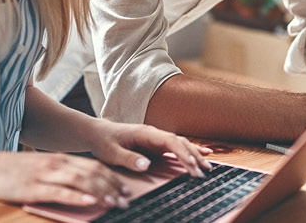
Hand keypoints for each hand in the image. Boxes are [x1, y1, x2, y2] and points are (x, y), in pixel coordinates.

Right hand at [0, 150, 129, 207]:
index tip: (125, 188)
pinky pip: (60, 192)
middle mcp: (56, 164)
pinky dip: (77, 198)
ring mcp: (45, 175)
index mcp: (59, 159)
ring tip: (115, 202)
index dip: (111, 176)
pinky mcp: (34, 187)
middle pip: (92, 173)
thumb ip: (60, 174)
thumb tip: (81, 186)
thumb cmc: (12, 169)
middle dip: (112, 186)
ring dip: (101, 192)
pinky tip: (90, 203)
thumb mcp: (40, 167)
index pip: (93, 166)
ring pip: (80, 182)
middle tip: (127, 198)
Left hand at [86, 120, 211, 177]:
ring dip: (194, 155)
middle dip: (193, 156)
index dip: (182, 152)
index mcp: (145, 133)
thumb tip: (146, 165)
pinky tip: (204, 154)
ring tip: (207, 168)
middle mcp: (154, 134)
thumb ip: (128, 158)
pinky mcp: (156, 146)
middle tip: (203, 172)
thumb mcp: (111, 153)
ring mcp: (156, 139)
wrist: (98, 133)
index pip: (169, 141)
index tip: (192, 165)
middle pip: (179, 143)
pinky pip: (176, 147)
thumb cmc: (104, 141)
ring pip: (180, 145)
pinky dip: (190, 151)